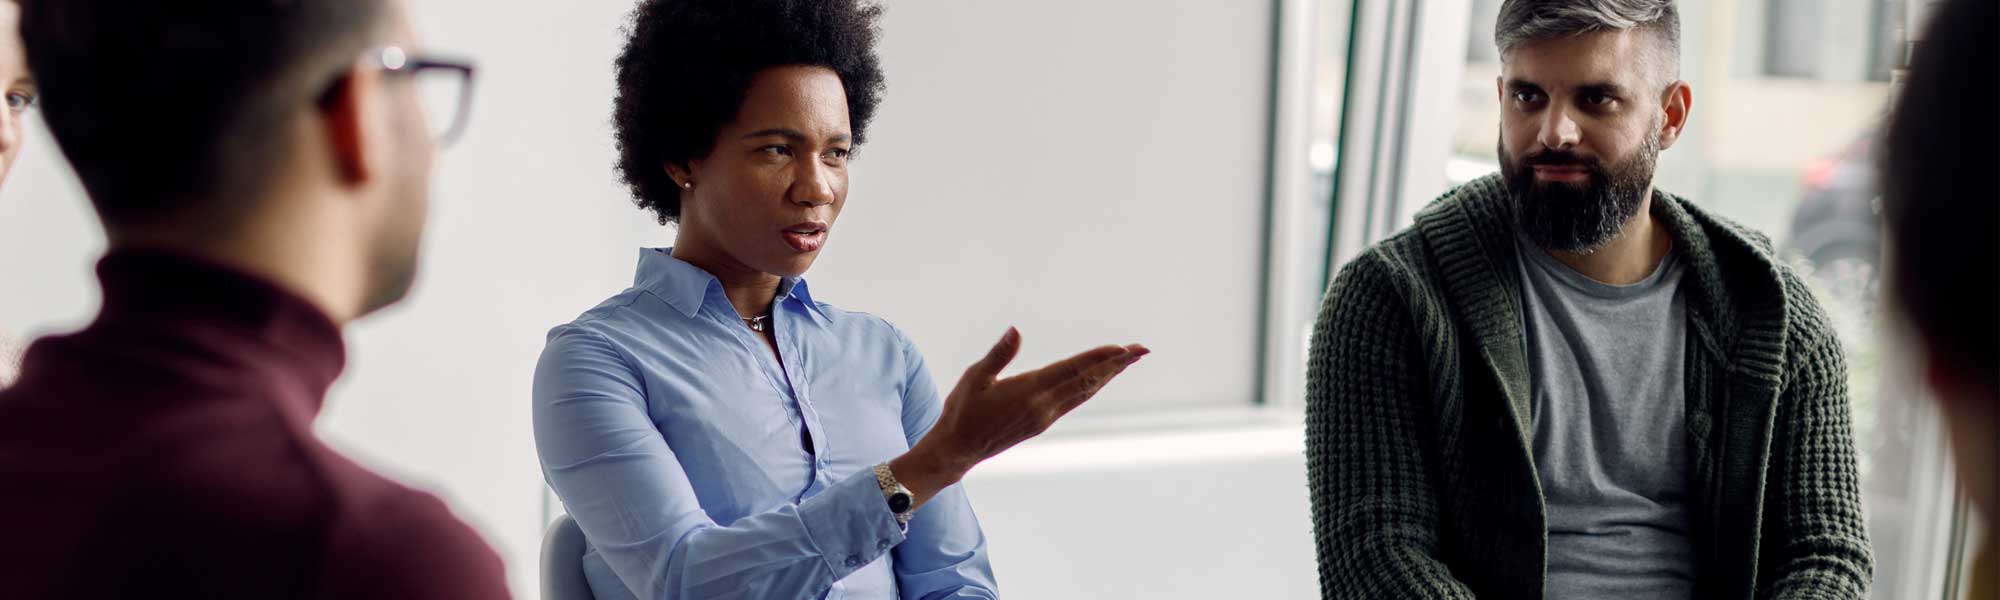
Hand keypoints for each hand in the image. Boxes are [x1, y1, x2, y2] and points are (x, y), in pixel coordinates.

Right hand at [891, 327, 1147, 505]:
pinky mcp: (1042, 423)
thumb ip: (999, 354)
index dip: (1098, 358)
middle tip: (1142, 350)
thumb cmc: (962, 411)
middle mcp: (1043, 407)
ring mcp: (1045, 417)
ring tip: (1128, 361)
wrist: (958, 451)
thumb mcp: (975, 378)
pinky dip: (1091, 387)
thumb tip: (1016, 331)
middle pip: (1087, 382)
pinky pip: (1074, 401)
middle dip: (1116, 365)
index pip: (1071, 371)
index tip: (1122, 349)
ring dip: (1108, 376)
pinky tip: (1099, 380)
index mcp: (1028, 392)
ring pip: (1084, 393)